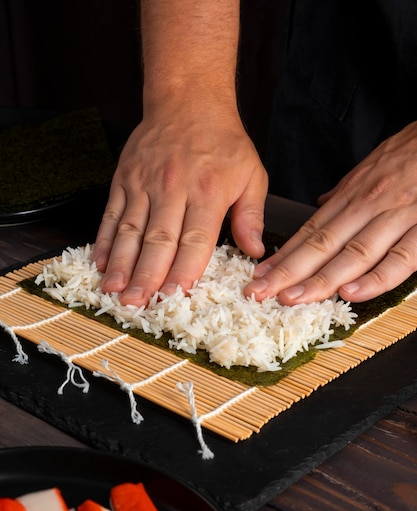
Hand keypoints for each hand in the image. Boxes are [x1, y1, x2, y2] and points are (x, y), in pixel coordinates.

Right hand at [93, 103, 267, 305]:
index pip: (195, 239)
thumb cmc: (223, 141)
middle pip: (159, 240)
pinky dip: (105, 240)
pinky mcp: (124, 178)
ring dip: (121, 264)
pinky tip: (100, 263)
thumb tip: (255, 251)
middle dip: (147, 275)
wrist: (188, 99)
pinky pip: (112, 213)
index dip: (184, 269)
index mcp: (207, 192)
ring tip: (114, 291)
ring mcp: (145, 184)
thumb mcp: (251, 174)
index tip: (174, 295)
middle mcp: (173, 189)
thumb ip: (251, 216)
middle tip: (137, 304)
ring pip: (131, 230)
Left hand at [245, 121, 416, 303]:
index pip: (310, 231)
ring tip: (293, 298)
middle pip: (321, 245)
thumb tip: (322, 205)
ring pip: (353, 254)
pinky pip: (400, 258)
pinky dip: (376, 278)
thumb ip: (347, 191)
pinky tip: (351, 293)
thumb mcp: (373, 166)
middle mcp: (368, 206)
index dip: (283, 256)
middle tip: (259, 292)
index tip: (259, 274)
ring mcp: (396, 216)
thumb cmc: (414, 151)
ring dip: (321, 280)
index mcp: (353, 196)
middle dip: (287, 273)